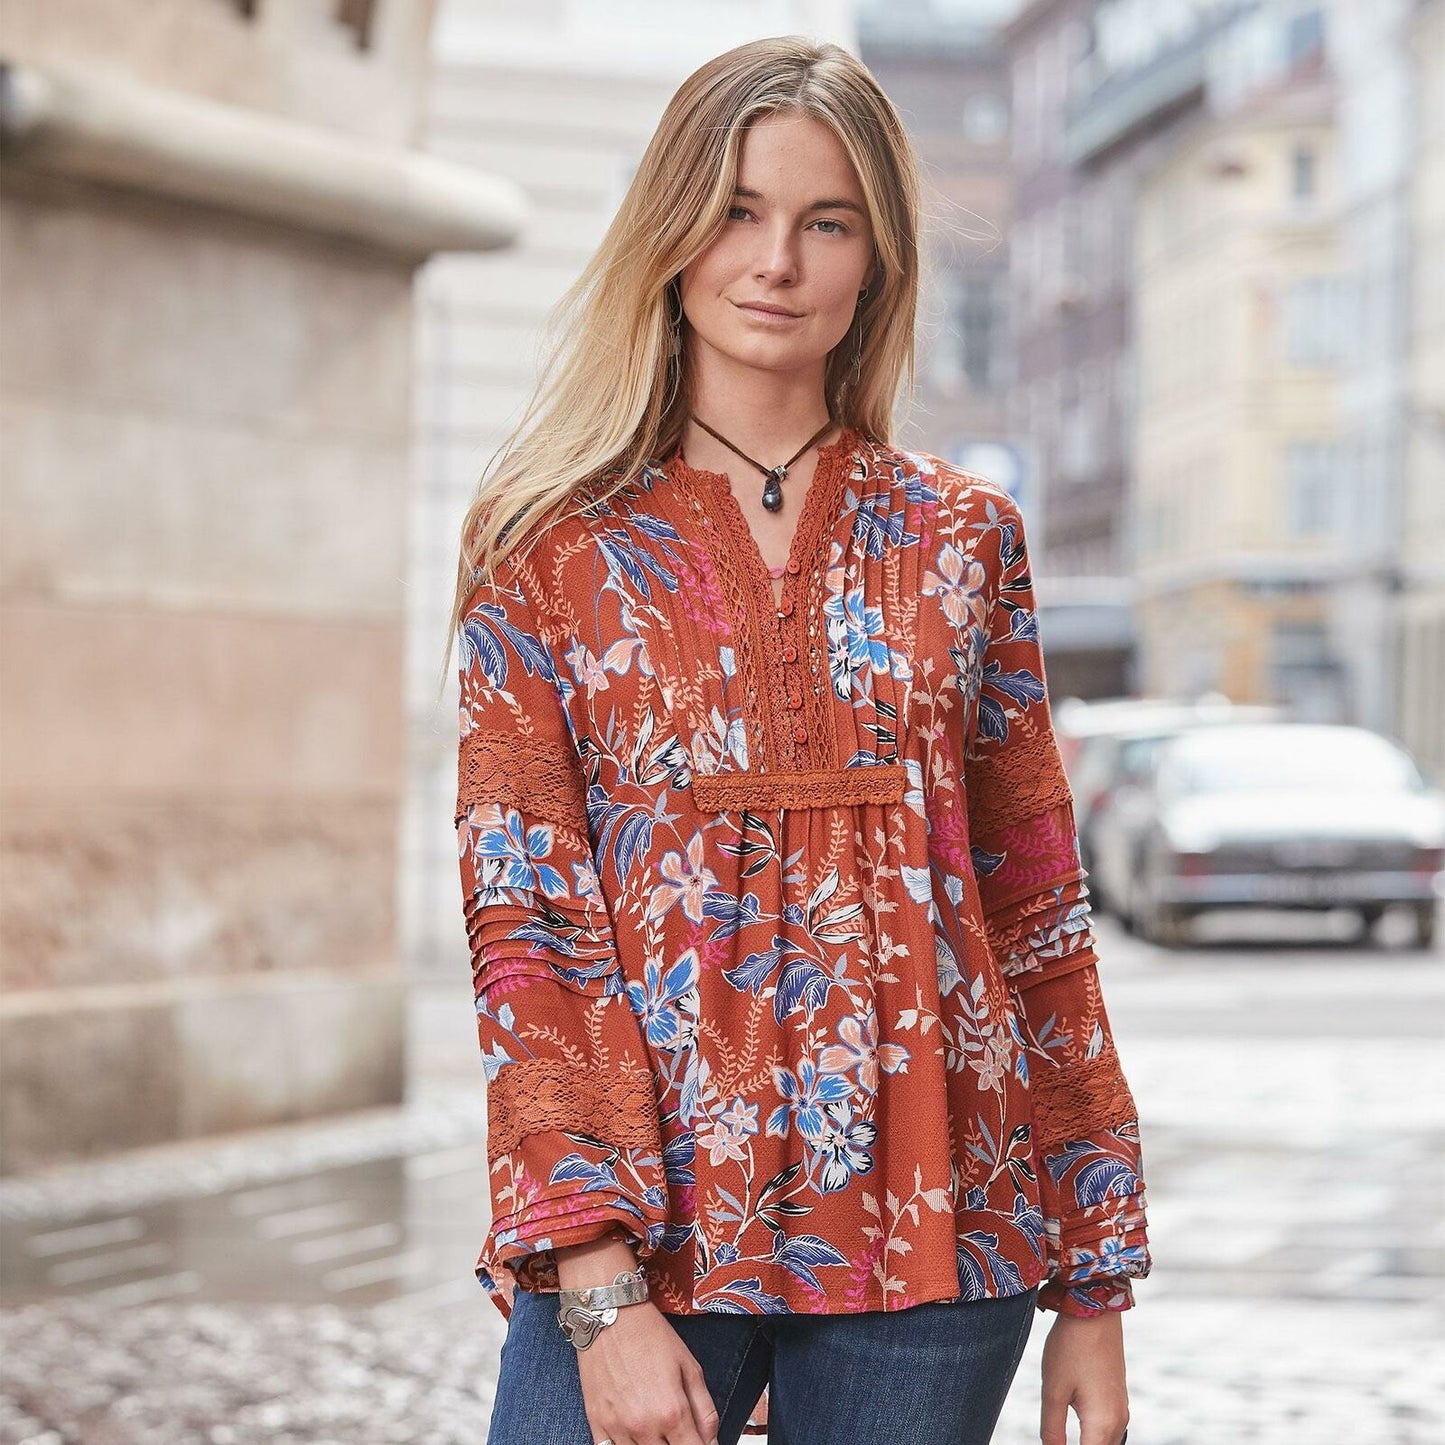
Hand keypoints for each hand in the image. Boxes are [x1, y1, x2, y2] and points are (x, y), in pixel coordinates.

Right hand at [574, 1297, 719, 1444]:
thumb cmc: (651, 1336)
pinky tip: (635, 1435)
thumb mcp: (690, 1367)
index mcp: (672, 1412)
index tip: (700, 1442)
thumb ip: (705, 1410)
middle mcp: (644, 1426)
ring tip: (657, 1429)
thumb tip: (713, 1442)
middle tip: (678, 1431)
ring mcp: (617, 1428)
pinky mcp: (596, 1424)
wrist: (610, 1315)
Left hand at [1039, 1309, 1129, 1444]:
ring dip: (1088, 1444)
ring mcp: (1121, 1410)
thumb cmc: (1071, 1347)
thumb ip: (1052, 1430)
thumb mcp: (1053, 1390)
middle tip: (1054, 1440)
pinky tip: (1077, 1432)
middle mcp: (1118, 1422)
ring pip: (1106, 1444)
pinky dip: (1094, 1437)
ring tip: (1062, 1437)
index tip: (1053, 1444)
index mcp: (1102, 1424)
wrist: (1095, 1311)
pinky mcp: (1118, 1398)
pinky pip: (1109, 1430)